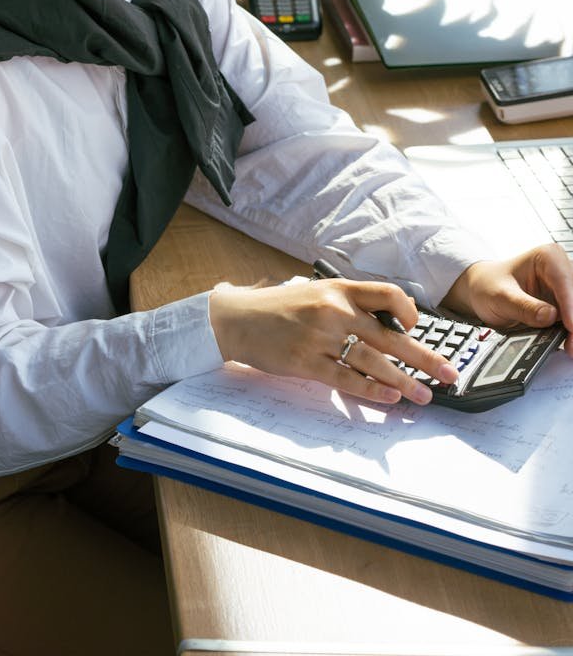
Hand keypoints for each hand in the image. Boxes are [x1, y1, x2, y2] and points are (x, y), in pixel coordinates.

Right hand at [208, 277, 457, 405]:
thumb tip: (392, 321)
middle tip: (449, 374)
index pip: (387, 295)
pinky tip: (390, 399)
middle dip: (424, 358)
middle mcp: (333, 310)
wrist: (239, 318)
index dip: (410, 311)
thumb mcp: (317, 292)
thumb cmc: (281, 307)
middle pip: (389, 336)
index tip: (420, 328)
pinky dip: (371, 391)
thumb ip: (350, 303)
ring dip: (404, 381)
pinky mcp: (305, 363)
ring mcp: (319, 338)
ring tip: (425, 395)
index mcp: (339, 289)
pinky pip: (346, 379)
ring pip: (373, 362)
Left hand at [441, 243, 572, 354]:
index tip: (571, 326)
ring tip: (570, 347)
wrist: (482, 291)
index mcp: (547, 257)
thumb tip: (549, 316)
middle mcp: (561, 270)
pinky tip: (568, 343)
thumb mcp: (500, 296)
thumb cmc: (488, 285)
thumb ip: (523, 306)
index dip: (570, 305)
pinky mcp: (565, 306)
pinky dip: (572, 332)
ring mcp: (565, 290)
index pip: (565, 281)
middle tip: (571, 344)